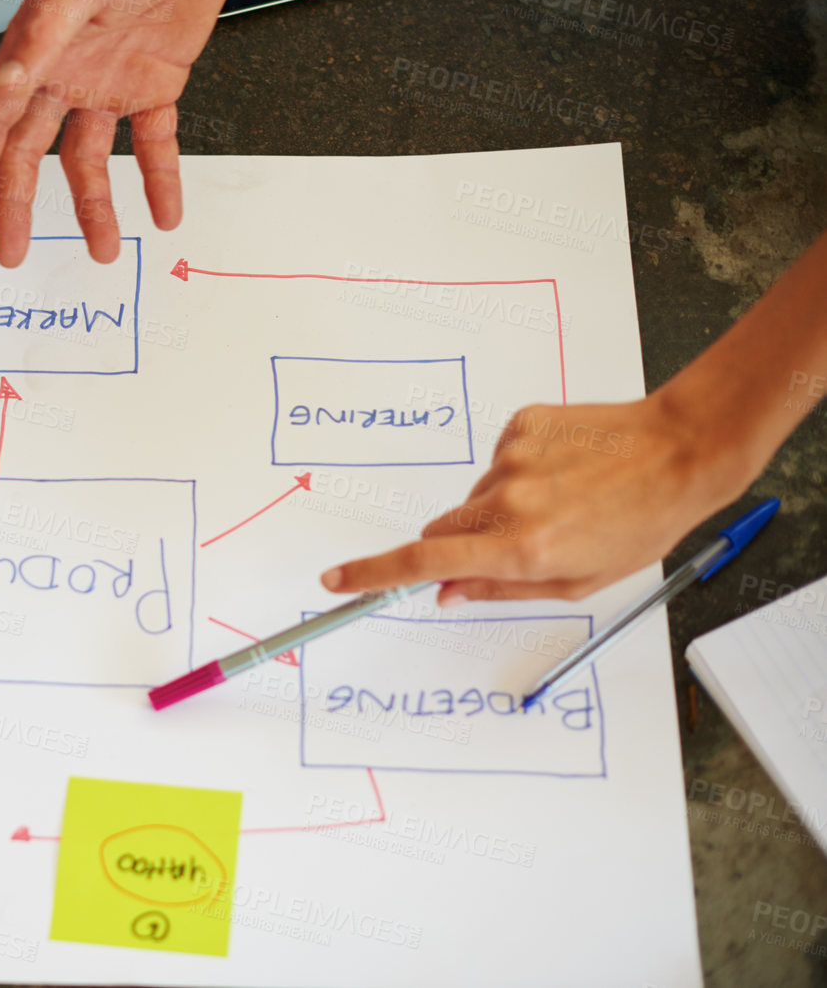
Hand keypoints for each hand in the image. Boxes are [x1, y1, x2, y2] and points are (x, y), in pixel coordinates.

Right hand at [0, 0, 238, 265]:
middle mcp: (65, 75)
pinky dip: (158, 177)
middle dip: (19, 205)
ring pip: (90, 160)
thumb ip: (41, 40)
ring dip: (95, 206)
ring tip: (102, 248)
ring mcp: (108, 82)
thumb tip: (8, 83)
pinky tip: (163, 209)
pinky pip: (152, 142)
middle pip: (30, 154)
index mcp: (35, 54)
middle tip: (11, 250)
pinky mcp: (154, 81)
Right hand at [318, 394, 747, 602]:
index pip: (425, 563)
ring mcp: (511, 458)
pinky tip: (563, 471)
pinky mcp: (519, 425)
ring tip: (562, 501)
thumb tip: (448, 592)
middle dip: (460, 545)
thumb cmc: (640, 522)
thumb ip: (502, 589)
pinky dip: (519, 472)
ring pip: (476, 498)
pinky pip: (498, 461)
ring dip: (501, 508)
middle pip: (443, 530)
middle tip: (511, 546)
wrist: (680, 451)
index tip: (338, 581)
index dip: (374, 575)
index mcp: (522, 547)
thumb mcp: (578, 580)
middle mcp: (508, 501)